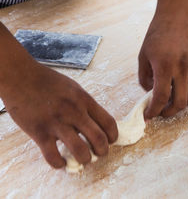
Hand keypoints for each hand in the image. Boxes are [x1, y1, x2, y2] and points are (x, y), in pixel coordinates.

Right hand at [3, 61, 117, 168]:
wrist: (21, 76)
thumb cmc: (48, 82)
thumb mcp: (74, 88)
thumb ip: (85, 105)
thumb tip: (96, 122)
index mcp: (85, 100)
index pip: (108, 122)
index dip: (113, 136)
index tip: (111, 141)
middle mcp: (74, 112)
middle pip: (99, 139)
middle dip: (103, 151)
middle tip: (100, 154)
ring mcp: (57, 123)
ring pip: (80, 150)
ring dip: (85, 159)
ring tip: (83, 159)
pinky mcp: (39, 132)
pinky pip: (53, 156)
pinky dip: (59, 164)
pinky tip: (60, 162)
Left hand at [138, 9, 187, 118]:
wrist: (177, 17)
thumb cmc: (157, 34)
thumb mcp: (143, 55)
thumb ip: (144, 78)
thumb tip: (150, 94)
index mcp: (164, 66)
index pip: (161, 96)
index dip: (153, 110)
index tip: (147, 115)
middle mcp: (181, 69)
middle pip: (179, 102)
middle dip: (167, 112)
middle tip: (158, 111)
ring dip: (180, 105)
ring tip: (169, 102)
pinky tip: (185, 95)